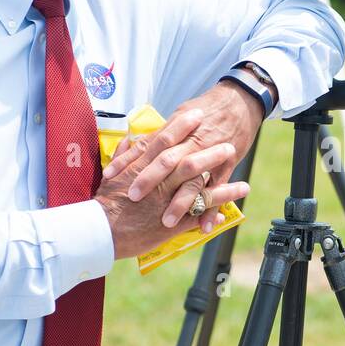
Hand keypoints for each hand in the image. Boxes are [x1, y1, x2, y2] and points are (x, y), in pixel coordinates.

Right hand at [94, 109, 248, 259]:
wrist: (100, 232)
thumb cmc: (105, 204)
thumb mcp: (112, 176)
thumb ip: (123, 156)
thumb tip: (130, 141)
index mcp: (143, 168)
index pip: (165, 141)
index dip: (182, 126)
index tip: (196, 113)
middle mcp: (158, 183)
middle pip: (188, 161)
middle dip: (210, 151)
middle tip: (228, 141)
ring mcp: (167, 202)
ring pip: (199, 187)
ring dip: (222, 184)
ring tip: (243, 179)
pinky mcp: (172, 223)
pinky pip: (199, 214)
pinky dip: (217, 208)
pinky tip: (234, 205)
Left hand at [102, 82, 263, 224]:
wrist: (240, 101)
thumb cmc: (207, 109)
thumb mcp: (180, 114)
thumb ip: (160, 133)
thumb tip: (136, 143)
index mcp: (177, 129)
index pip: (147, 145)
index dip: (128, 160)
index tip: (110, 175)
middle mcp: (191, 142)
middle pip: (167, 162)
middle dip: (149, 180)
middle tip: (133, 197)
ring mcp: (210, 154)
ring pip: (192, 180)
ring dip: (179, 202)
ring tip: (166, 221)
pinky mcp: (228, 164)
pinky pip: (218, 189)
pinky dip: (211, 209)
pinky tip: (204, 227)